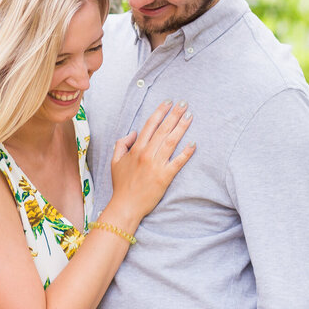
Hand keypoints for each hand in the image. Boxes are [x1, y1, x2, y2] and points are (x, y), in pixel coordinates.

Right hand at [109, 100, 194, 222]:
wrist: (126, 205)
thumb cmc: (121, 184)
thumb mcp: (115, 161)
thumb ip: (122, 144)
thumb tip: (134, 133)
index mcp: (136, 149)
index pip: (150, 125)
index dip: (160, 112)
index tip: (168, 102)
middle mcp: (147, 154)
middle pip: (163, 129)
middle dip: (174, 114)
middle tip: (184, 103)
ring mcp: (157, 165)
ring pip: (172, 141)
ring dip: (182, 127)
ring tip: (190, 116)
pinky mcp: (165, 177)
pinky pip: (178, 162)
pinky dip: (186, 152)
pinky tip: (193, 143)